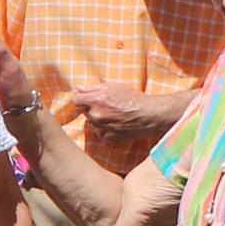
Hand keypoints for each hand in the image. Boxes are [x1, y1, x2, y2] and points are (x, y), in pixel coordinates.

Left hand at [69, 83, 190, 148]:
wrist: (148, 115)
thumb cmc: (133, 98)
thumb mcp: (114, 86)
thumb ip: (94, 87)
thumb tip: (79, 88)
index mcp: (96, 99)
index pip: (76, 100)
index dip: (82, 99)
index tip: (87, 99)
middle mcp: (96, 114)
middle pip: (84, 112)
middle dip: (91, 108)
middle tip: (106, 106)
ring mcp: (101, 127)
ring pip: (92, 123)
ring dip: (98, 120)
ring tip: (113, 115)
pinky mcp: (107, 138)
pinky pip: (100, 133)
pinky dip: (105, 130)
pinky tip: (116, 124)